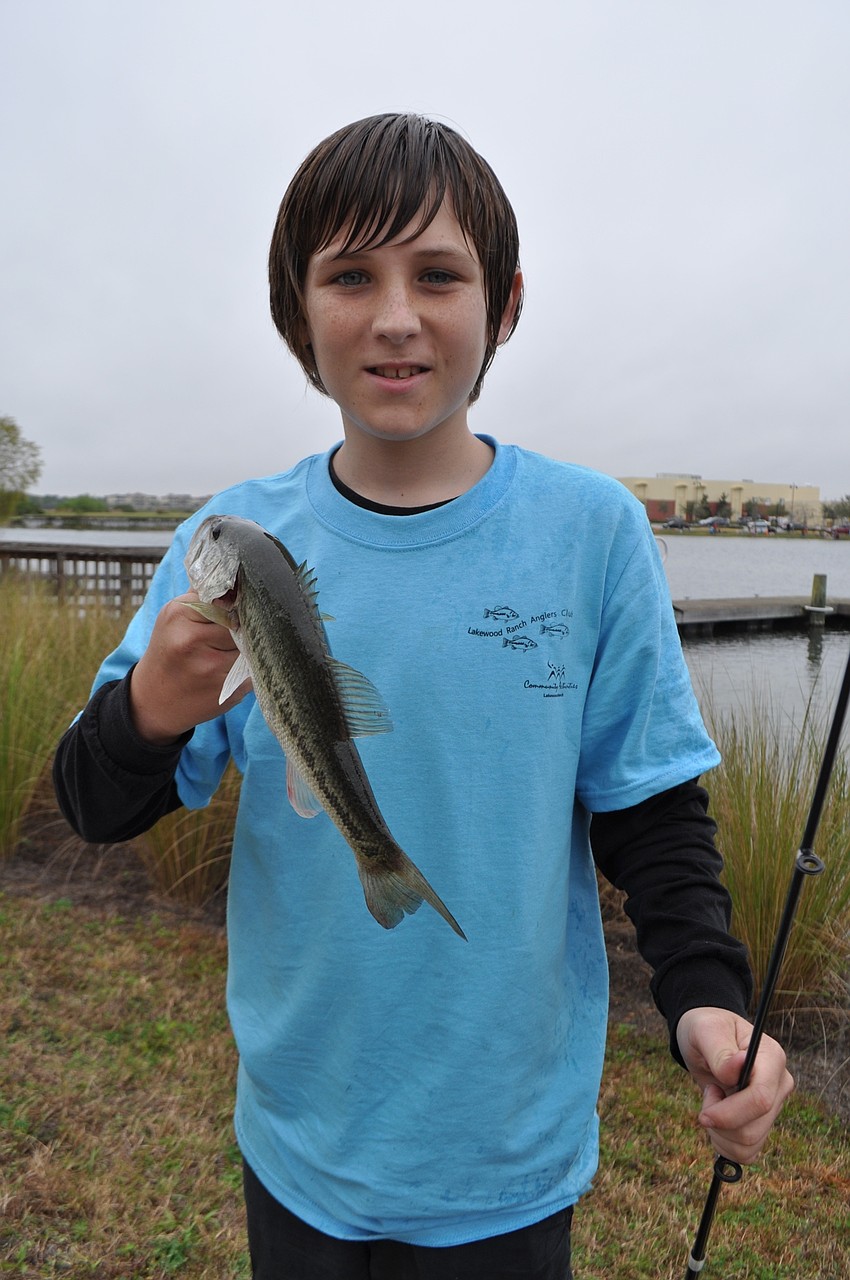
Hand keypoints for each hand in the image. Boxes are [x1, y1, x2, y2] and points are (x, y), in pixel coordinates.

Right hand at [128, 591, 251, 744]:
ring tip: (235, 649)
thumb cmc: (170, 650)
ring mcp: (211, 667)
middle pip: (242, 620)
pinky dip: (252, 667)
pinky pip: (254, 668)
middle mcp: (192, 639)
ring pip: (252, 644)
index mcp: (179, 614)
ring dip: (252, 645)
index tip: (245, 602)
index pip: (227, 597)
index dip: (240, 602)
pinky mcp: (228, 689)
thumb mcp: (175, 616)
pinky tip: (235, 669)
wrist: (153, 700)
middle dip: (247, 624)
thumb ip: (203, 595)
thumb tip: (234, 569)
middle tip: (242, 628)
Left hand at [676, 1007, 794, 1163]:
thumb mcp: (705, 1031)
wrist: (705, 1038)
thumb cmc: (706, 1029)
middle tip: (709, 1093)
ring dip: (721, 1133)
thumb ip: (719, 1051)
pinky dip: (726, 1144)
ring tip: (713, 1101)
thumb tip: (737, 1067)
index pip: (761, 1100)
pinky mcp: (763, 1122)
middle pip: (754, 1128)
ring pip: (750, 1144)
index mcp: (772, 1058)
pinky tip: (718, 1120)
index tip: (704, 1114)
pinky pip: (747, 1152)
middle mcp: (779, 1085)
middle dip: (720, 1122)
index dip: (730, 1114)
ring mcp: (774, 1106)